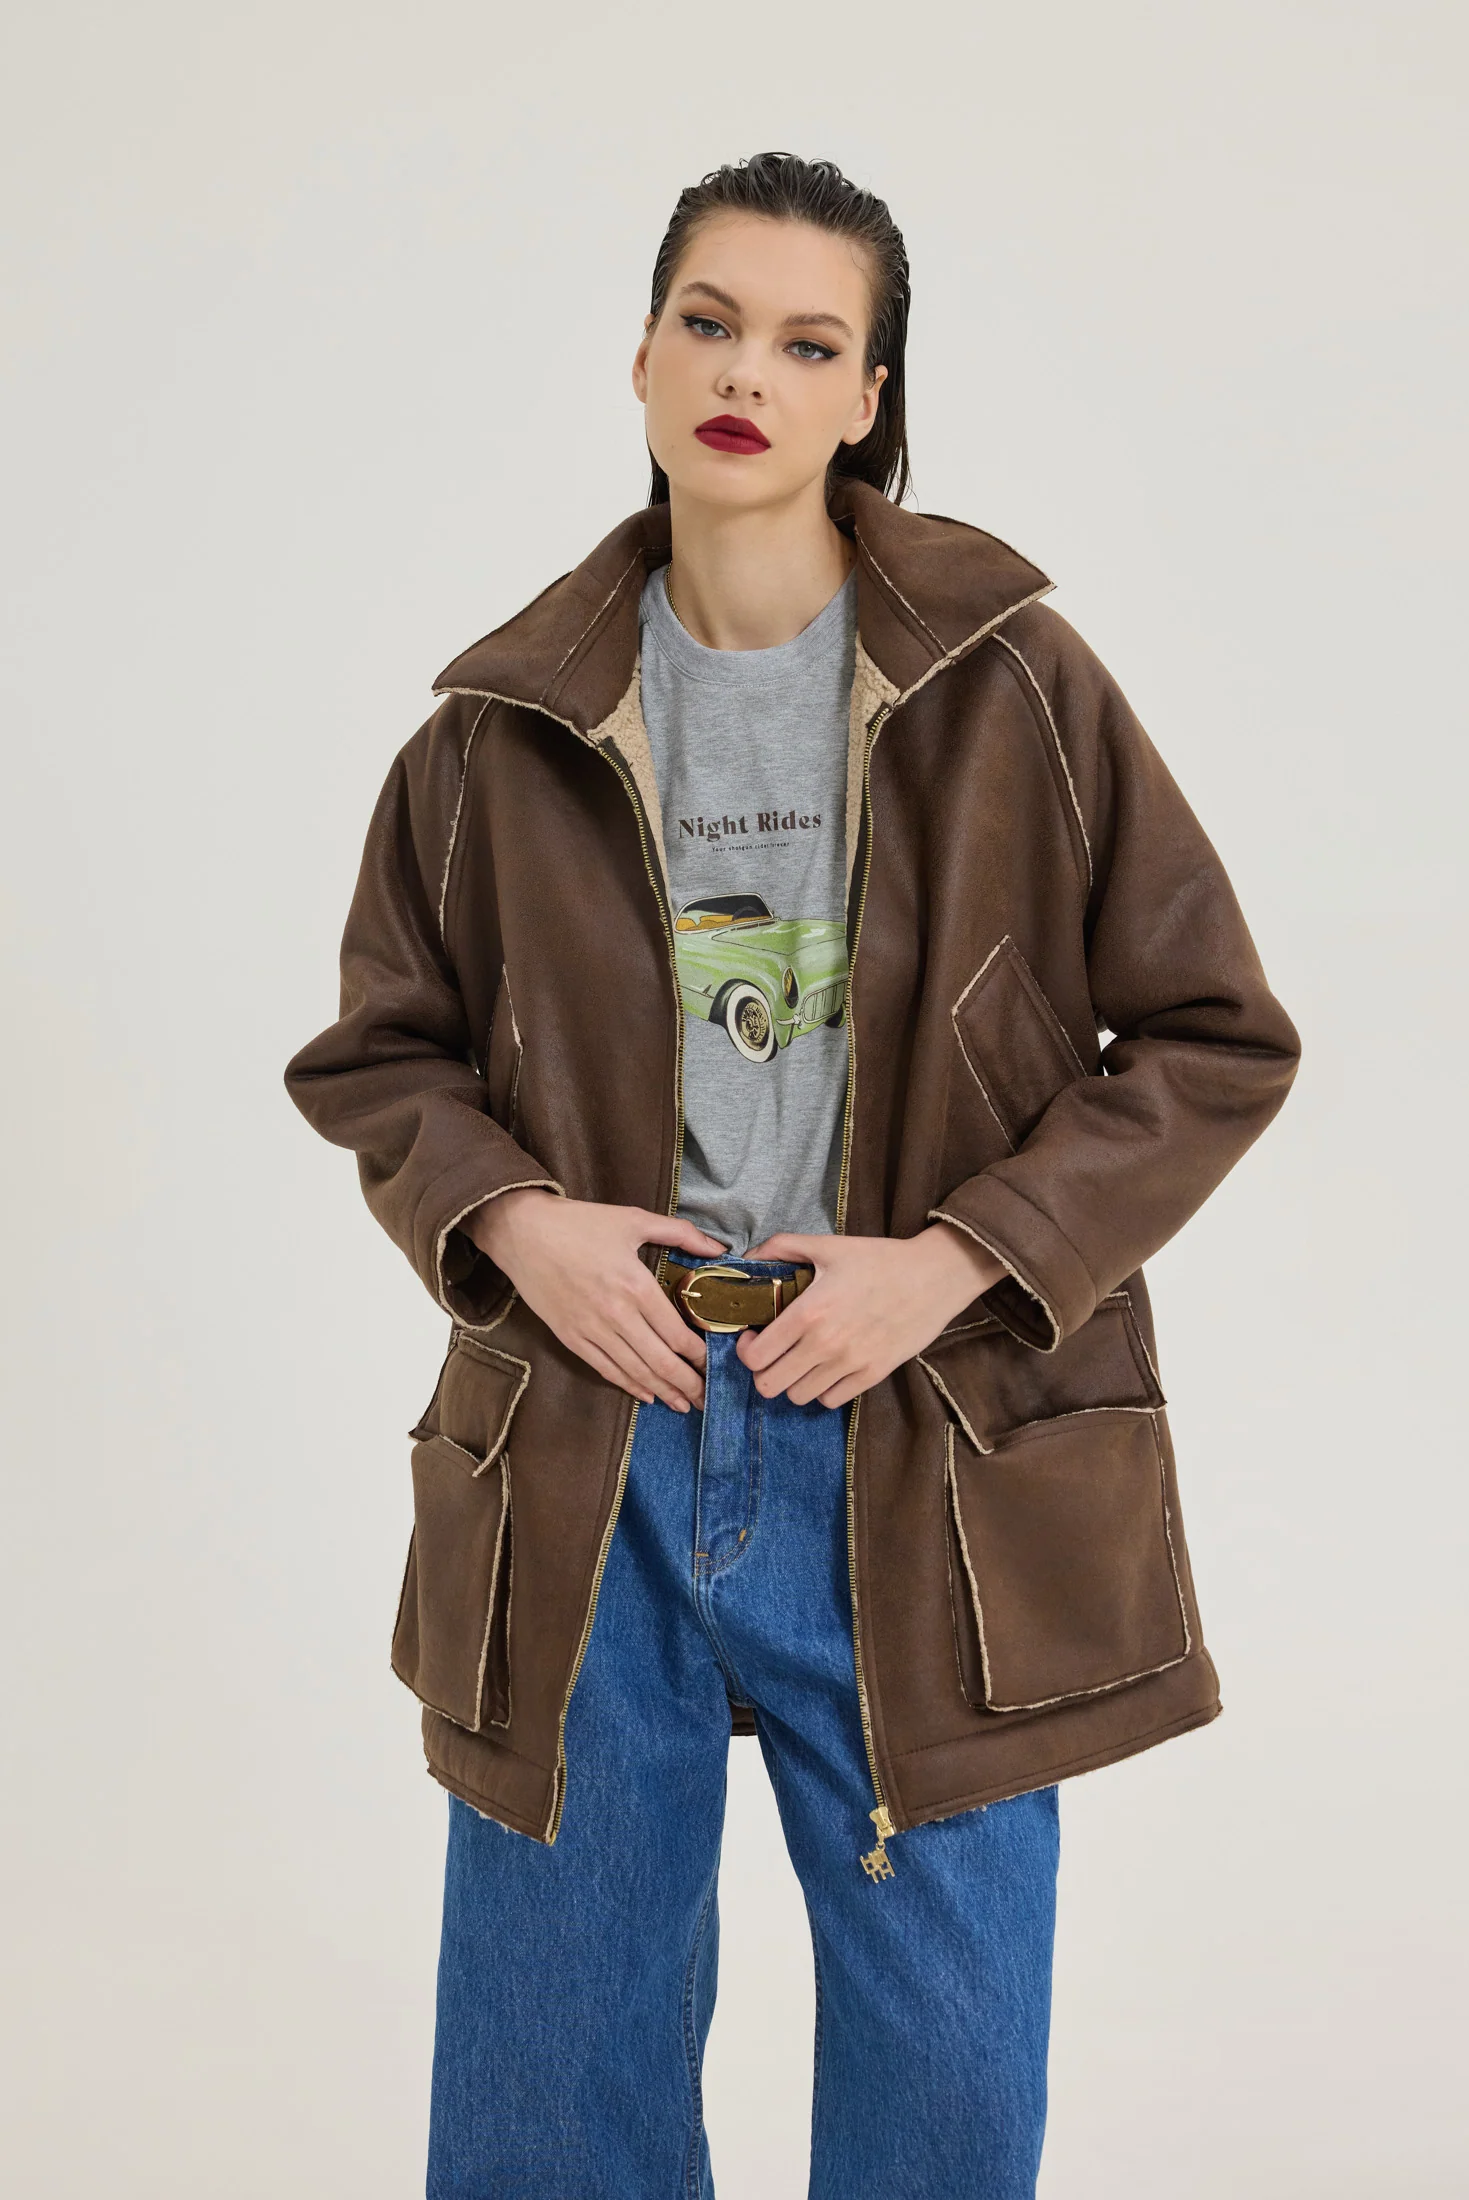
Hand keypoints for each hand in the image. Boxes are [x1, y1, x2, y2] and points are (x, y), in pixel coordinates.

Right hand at [465, 1188, 726, 1411]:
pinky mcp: (570, 1337)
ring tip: (684, 1405)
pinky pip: (605, 1369)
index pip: (676, 1333)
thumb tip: (719, 1249)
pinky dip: (629, 1385)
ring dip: (663, 1391)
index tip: (715, 1366)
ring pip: (635, 1371)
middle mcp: (616, 1314)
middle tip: (708, 1399)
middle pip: (661, 1361)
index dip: (699, 1356)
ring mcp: (591, 1330)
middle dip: (688, 1384)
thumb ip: (680, 1234)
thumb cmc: (579, 1223)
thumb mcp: (633, 1219)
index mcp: (635, 1285)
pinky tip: (647, 1395)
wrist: (522, 1232)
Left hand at [736, 1223, 1006, 1408]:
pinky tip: (827, 1368)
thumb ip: (782, 1247)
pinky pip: (831, 1400)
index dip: (746, 1350)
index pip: (755, 1357)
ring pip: (798, 1397)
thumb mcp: (828, 1245)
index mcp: (808, 1313)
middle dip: (764, 1370)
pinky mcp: (873, 1375)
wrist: (934, 1276)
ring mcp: (850, 1364)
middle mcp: (824, 1345)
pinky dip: (822, 1389)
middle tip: (773, 1353)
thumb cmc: (880, 1259)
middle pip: (770, 1385)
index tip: (753, 1337)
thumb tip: (750, 1256)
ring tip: (800, 1360)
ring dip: (793, 1381)